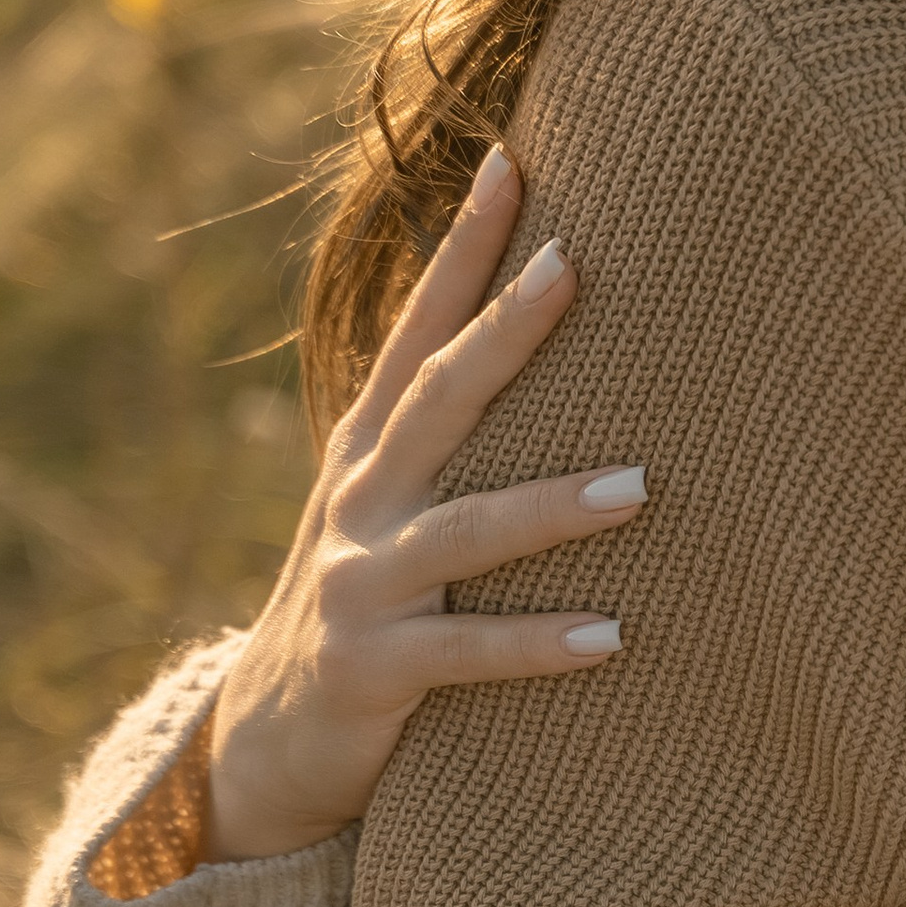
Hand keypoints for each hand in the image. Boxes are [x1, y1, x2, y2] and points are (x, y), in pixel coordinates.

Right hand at [200, 144, 650, 861]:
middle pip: (437, 399)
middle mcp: (362, 501)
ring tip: (642, 485)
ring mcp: (362, 584)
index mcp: (370, 453)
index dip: (462, 250)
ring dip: (554, 506)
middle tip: (576, 264)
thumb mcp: (391, 516)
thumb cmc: (362, 614)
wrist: (263, 745)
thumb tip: (545, 358)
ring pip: (467, 531)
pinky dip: (540, 644)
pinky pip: (468, 653)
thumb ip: (450, 447)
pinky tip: (614, 636)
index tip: (513, 161)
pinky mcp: (373, 669)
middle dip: (503, 330)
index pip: (417, 330)